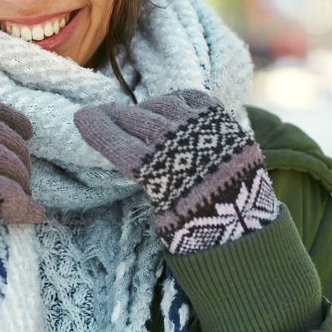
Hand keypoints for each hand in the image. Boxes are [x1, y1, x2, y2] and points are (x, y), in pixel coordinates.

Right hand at [74, 89, 279, 253]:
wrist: (250, 232)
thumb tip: (132, 156)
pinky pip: (194, 99)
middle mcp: (183, 147)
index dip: (97, 129)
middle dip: (114, 117)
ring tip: (135, 116)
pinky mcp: (227, 124)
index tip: (80, 117)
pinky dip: (176, 100)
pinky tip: (167, 107)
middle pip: (138, 122)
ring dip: (144, 110)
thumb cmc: (200, 232)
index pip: (119, 145)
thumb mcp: (163, 220)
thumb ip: (149, 186)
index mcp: (161, 176)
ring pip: (163, 107)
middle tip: (99, 114)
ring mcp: (206, 131)